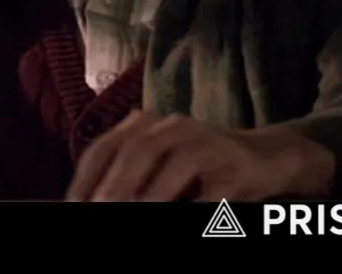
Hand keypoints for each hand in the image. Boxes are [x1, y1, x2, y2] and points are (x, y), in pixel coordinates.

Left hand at [65, 111, 333, 201]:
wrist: (268, 157)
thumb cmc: (201, 167)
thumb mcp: (160, 162)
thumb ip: (129, 175)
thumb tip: (95, 200)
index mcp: (149, 125)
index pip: (107, 146)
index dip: (87, 177)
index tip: (74, 204)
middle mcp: (177, 128)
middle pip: (140, 150)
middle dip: (116, 184)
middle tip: (99, 209)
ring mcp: (210, 145)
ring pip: (177, 165)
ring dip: (152, 195)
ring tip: (131, 213)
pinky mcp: (237, 170)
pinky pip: (213, 194)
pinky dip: (196, 207)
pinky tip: (184, 215)